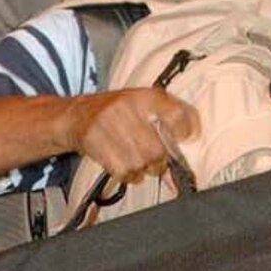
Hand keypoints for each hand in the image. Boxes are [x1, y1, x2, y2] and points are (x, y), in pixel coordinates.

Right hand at [69, 87, 201, 186]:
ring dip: (143, 168)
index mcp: (145, 95)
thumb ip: (169, 116)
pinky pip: (126, 172)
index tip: (184, 137)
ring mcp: (111, 127)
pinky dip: (129, 174)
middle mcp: (128, 108)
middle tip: (153, 156)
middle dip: (159, 160)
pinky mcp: (99, 146)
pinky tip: (124, 163)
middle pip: (158, 150)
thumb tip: (192, 142)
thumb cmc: (117, 112)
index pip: (177, 114)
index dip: (186, 130)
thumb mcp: (143, 102)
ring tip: (135, 158)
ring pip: (143, 164)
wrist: (77, 116)